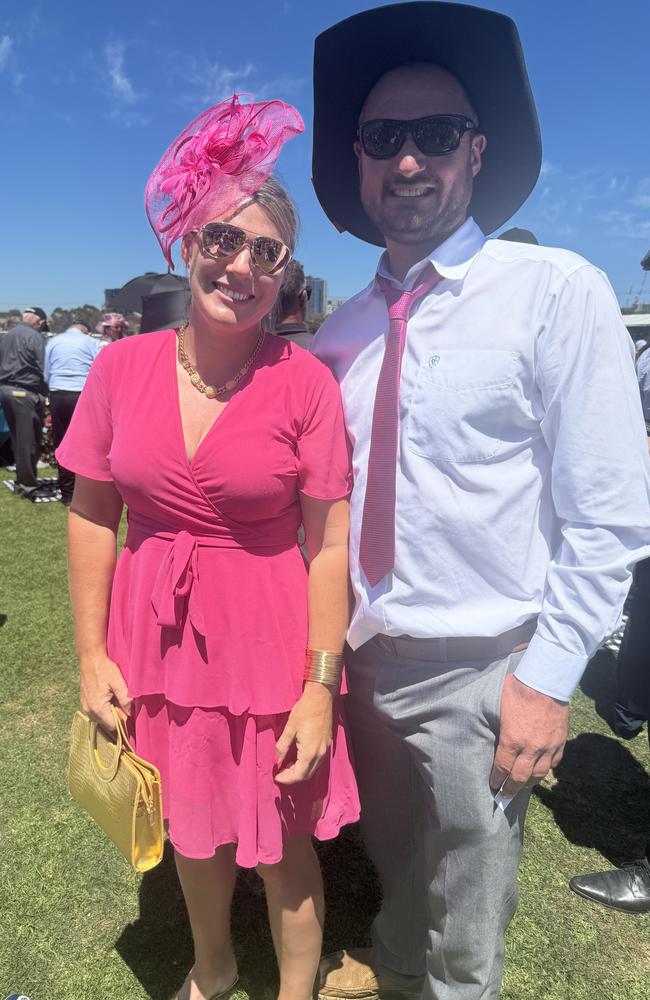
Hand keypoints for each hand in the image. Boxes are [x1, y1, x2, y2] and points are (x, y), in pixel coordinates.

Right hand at [79, 652, 131, 733]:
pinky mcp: (84, 702)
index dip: (122, 720)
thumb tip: (130, 713)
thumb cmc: (104, 669)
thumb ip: (125, 699)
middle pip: (106, 724)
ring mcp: (85, 706)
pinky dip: (102, 708)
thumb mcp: (118, 683)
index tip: (127, 710)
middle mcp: (89, 711)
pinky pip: (95, 712)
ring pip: (100, 718)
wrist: (90, 658)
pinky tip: (107, 696)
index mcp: (98, 708)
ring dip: (109, 712)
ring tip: (114, 697)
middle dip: (116, 716)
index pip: (113, 726)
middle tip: (121, 702)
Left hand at [275, 682, 333, 784]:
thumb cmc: (304, 711)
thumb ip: (282, 747)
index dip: (287, 779)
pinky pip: (317, 762)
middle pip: (307, 775)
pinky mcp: (326, 744)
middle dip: (293, 777)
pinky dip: (306, 765)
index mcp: (310, 752)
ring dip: (300, 771)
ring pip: (313, 769)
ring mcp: (325, 750)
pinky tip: (297, 758)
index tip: (276, 777)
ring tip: (287, 766)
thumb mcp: (289, 728)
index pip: (299, 775)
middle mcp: (320, 754)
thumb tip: (277, 760)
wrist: (321, 697)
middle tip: (280, 773)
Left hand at [490, 674, 568, 796]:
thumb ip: (499, 727)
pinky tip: (540, 771)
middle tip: (505, 795)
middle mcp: (531, 748)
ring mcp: (548, 746)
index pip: (503, 767)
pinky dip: (546, 769)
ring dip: (529, 783)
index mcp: (512, 739)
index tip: (494, 785)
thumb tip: (494, 739)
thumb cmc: (518, 689)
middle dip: (511, 789)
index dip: (497, 779)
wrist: (546, 680)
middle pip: (520, 777)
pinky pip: (554, 763)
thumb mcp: (500, 707)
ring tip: (522, 786)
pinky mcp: (560, 741)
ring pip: (539, 774)